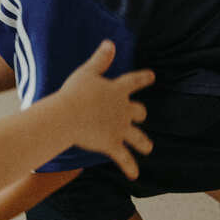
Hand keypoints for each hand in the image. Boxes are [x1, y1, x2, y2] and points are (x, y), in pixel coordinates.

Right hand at [56, 40, 153, 178]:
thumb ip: (100, 60)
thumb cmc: (73, 94)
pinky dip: (130, 167)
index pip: (135, 81)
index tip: (152, 76)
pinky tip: (135, 176)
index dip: (144, 78)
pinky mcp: (112, 144)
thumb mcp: (86, 73)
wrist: (68, 116)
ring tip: (149, 148)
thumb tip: (110, 43)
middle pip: (139, 112)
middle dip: (140, 114)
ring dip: (144, 143)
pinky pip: (124, 158)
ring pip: (138, 137)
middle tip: (141, 116)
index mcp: (118, 90)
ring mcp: (119, 128)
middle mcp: (123, 109)